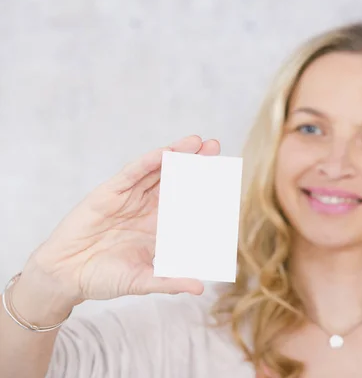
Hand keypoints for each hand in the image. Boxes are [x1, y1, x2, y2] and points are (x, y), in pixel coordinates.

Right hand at [20, 135, 218, 305]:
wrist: (64, 276)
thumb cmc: (103, 278)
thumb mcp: (141, 281)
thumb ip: (169, 282)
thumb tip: (200, 289)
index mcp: (159, 227)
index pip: (186, 204)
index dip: (204, 191)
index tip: (226, 182)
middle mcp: (147, 209)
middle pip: (176, 181)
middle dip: (196, 164)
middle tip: (216, 148)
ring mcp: (129, 198)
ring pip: (157, 171)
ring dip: (176, 155)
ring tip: (197, 142)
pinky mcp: (109, 193)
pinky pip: (132, 174)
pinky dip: (148, 162)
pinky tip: (165, 153)